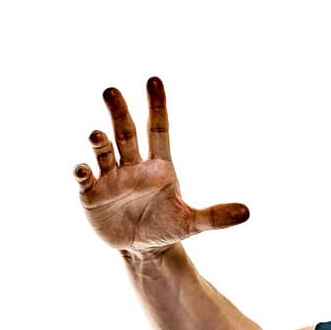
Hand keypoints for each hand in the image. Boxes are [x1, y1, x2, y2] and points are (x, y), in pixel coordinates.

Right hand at [73, 77, 248, 256]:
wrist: (144, 249)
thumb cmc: (167, 226)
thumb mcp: (192, 222)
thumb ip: (216, 216)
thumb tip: (247, 212)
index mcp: (158, 167)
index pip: (158, 130)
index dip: (157, 106)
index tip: (154, 80)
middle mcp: (132, 166)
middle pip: (125, 133)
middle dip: (118, 112)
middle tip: (111, 91)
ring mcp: (111, 178)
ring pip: (104, 152)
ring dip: (99, 142)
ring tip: (96, 135)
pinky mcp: (93, 194)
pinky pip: (86, 179)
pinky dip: (82, 172)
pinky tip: (82, 169)